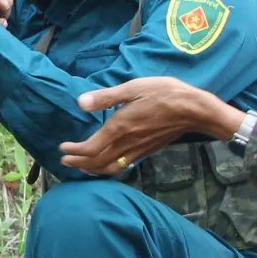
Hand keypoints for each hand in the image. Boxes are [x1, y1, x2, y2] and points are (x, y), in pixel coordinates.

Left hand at [59, 77, 237, 177]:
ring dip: (92, 169)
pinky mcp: (147, 151)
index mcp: (120, 127)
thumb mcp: (134, 88)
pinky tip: (106, 163)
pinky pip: (123, 166)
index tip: (62, 149)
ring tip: (81, 166)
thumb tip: (80, 102)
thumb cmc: (165, 94)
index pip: (91, 148)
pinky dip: (109, 168)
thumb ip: (106, 97)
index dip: (74, 152)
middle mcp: (127, 143)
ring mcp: (138, 150)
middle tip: (64, 160)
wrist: (194, 110)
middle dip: (79, 164)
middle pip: (97, 163)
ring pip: (110, 168)